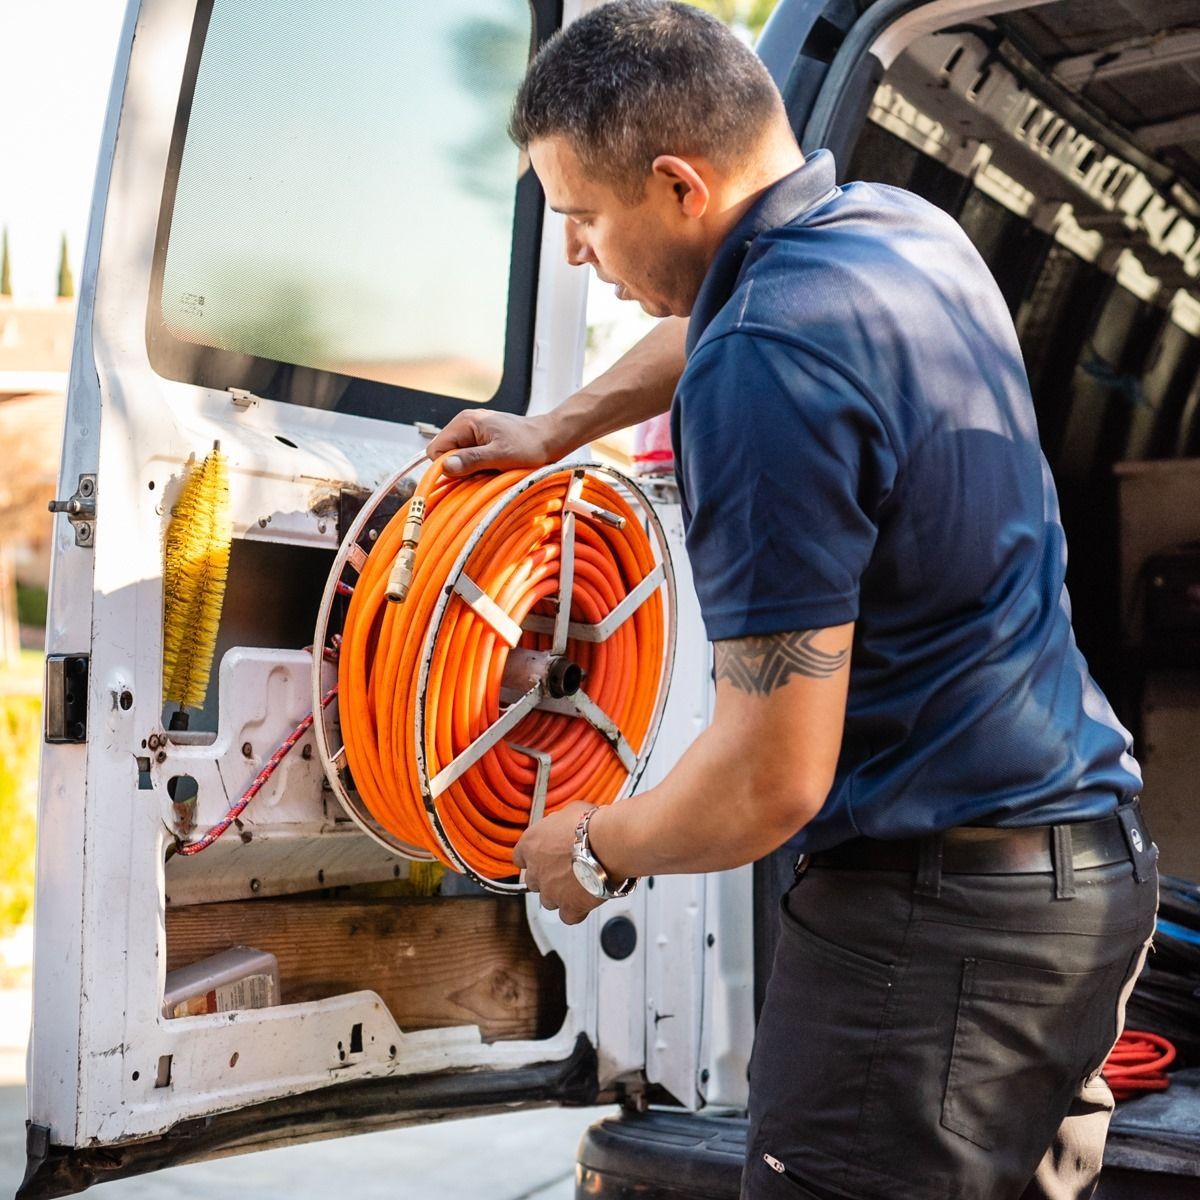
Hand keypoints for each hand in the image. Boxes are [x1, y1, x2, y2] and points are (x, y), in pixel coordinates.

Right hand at [426, 410, 557, 477]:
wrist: (552, 437)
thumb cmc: (531, 445)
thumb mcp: (501, 455)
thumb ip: (472, 460)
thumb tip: (446, 467)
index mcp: (465, 422)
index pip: (436, 450)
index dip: (446, 467)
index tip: (466, 476)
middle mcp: (466, 424)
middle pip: (446, 455)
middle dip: (461, 469)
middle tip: (484, 473)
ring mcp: (474, 433)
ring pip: (458, 460)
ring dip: (471, 470)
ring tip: (492, 470)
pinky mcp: (482, 442)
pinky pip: (470, 460)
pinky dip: (479, 468)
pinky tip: (494, 469)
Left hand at [515, 800, 604, 924]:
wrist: (608, 845)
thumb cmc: (591, 826)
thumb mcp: (570, 812)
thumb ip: (560, 824)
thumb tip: (565, 824)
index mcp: (531, 844)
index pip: (520, 857)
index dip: (533, 858)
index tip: (541, 857)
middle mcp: (536, 870)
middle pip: (533, 881)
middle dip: (547, 878)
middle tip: (564, 870)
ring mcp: (550, 891)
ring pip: (548, 900)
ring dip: (560, 894)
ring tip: (579, 884)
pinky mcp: (568, 907)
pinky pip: (567, 916)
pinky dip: (576, 911)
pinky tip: (585, 901)